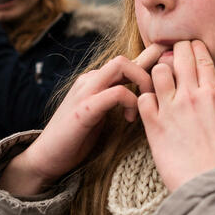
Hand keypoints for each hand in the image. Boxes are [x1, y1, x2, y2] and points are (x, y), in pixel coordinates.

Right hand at [0, 44, 166, 195]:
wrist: (46, 157)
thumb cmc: (77, 137)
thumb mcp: (102, 112)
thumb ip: (119, 98)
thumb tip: (144, 92)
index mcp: (95, 80)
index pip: (126, 62)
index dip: (149, 60)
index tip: (168, 70)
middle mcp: (90, 80)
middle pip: (125, 58)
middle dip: (149, 71)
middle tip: (157, 97)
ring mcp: (85, 92)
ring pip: (120, 66)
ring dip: (142, 82)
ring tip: (147, 105)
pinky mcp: (84, 109)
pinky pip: (115, 93)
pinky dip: (131, 102)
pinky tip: (131, 119)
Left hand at [138, 41, 214, 191]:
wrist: (213, 187)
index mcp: (214, 94)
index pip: (201, 57)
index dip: (196, 47)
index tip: (193, 47)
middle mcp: (190, 96)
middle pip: (179, 56)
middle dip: (177, 50)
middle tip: (175, 55)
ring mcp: (170, 110)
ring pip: (157, 72)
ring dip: (159, 71)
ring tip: (162, 79)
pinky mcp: (154, 126)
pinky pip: (142, 98)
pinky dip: (144, 97)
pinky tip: (151, 104)